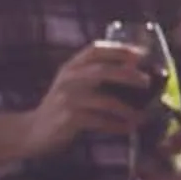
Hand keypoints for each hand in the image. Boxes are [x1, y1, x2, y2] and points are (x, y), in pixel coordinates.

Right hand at [18, 43, 158, 161]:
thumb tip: (136, 72)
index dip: (119, 49)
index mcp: (72, 66)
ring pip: (104, 101)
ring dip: (127, 110)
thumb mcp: (73, 83)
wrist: (33, 130)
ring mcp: (67, 99)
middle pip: (102, 71)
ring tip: (143, 116)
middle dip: (128, 75)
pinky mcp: (68, 119)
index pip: (96, 49)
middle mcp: (69, 79)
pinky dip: (116, 125)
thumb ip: (95, 74)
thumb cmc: (62, 105)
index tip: (141, 54)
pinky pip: (99, 122)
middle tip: (147, 82)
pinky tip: (128, 128)